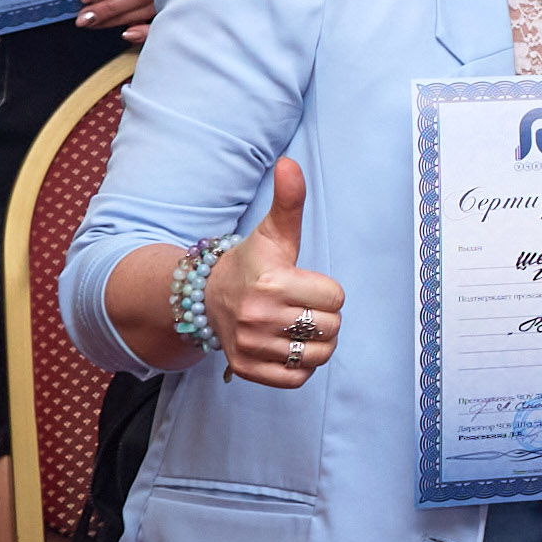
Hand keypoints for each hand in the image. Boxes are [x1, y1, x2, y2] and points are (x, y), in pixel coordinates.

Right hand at [202, 157, 339, 388]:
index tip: (305, 284)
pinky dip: (299, 366)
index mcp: (272, 282)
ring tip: (295, 326)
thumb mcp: (273, 232)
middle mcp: (258, 316)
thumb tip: (289, 163)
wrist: (205, 296)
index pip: (336, 298)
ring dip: (315, 343)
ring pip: (318, 356)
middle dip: (323, 317)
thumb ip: (288, 200)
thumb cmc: (251, 263)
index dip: (326, 290)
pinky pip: (296, 378)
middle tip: (300, 306)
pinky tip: (285, 345)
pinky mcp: (244, 368)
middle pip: (331, 328)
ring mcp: (249, 345)